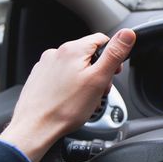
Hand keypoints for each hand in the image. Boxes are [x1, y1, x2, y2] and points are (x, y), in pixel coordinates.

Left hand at [0, 29, 135, 161]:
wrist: (35, 128)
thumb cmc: (66, 108)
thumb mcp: (99, 79)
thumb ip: (114, 54)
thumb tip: (127, 34)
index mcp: (73, 49)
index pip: (102, 40)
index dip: (112, 56)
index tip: (114, 73)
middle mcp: (56, 53)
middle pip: (89, 55)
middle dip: (99, 71)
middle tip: (99, 90)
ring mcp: (46, 65)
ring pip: (76, 66)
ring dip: (86, 80)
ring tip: (85, 99)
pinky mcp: (40, 78)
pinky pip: (62, 76)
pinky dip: (71, 85)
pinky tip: (71, 100)